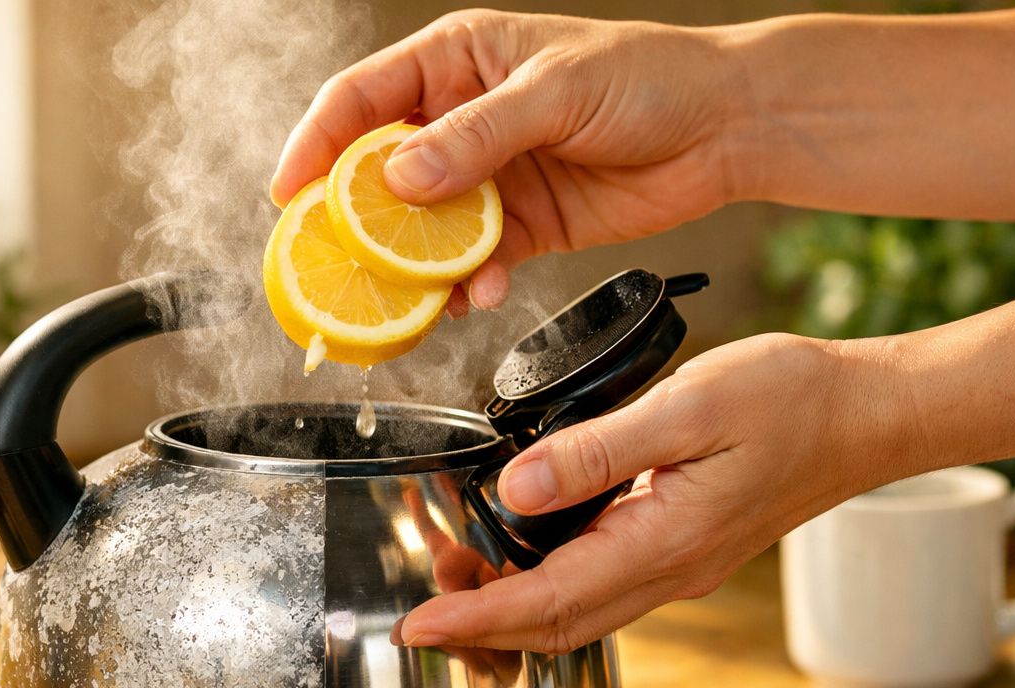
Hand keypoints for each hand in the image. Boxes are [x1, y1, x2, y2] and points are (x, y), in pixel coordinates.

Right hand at [271, 10, 745, 313]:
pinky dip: (466, 285)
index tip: (288, 196)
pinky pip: (471, 263)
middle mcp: (460, 119)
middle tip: (334, 267)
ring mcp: (488, 177)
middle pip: (378, 175)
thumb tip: (400, 178)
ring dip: (413, 268)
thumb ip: (479, 136)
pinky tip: (476, 295)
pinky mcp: (519, 226)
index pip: (361, 100)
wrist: (725, 128)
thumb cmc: (650, 78)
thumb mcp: (558, 92)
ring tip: (408, 300)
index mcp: (456, 61)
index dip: (316, 145)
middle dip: (356, 224)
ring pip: (422, 231)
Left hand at [395, 334, 914, 652]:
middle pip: (554, 628)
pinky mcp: (682, 549)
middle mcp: (668, 572)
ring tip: (456, 571)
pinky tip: (520, 547)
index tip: (416, 628)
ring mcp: (677, 567)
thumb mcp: (688, 408)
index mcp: (663, 545)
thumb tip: (514, 491)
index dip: (473, 622)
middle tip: (422, 600)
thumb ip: (596, 452)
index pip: (547, 604)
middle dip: (479, 627)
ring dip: (510, 609)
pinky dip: (546, 584)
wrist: (870, 414)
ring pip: (576, 613)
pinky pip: (599, 586)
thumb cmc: (792, 400)